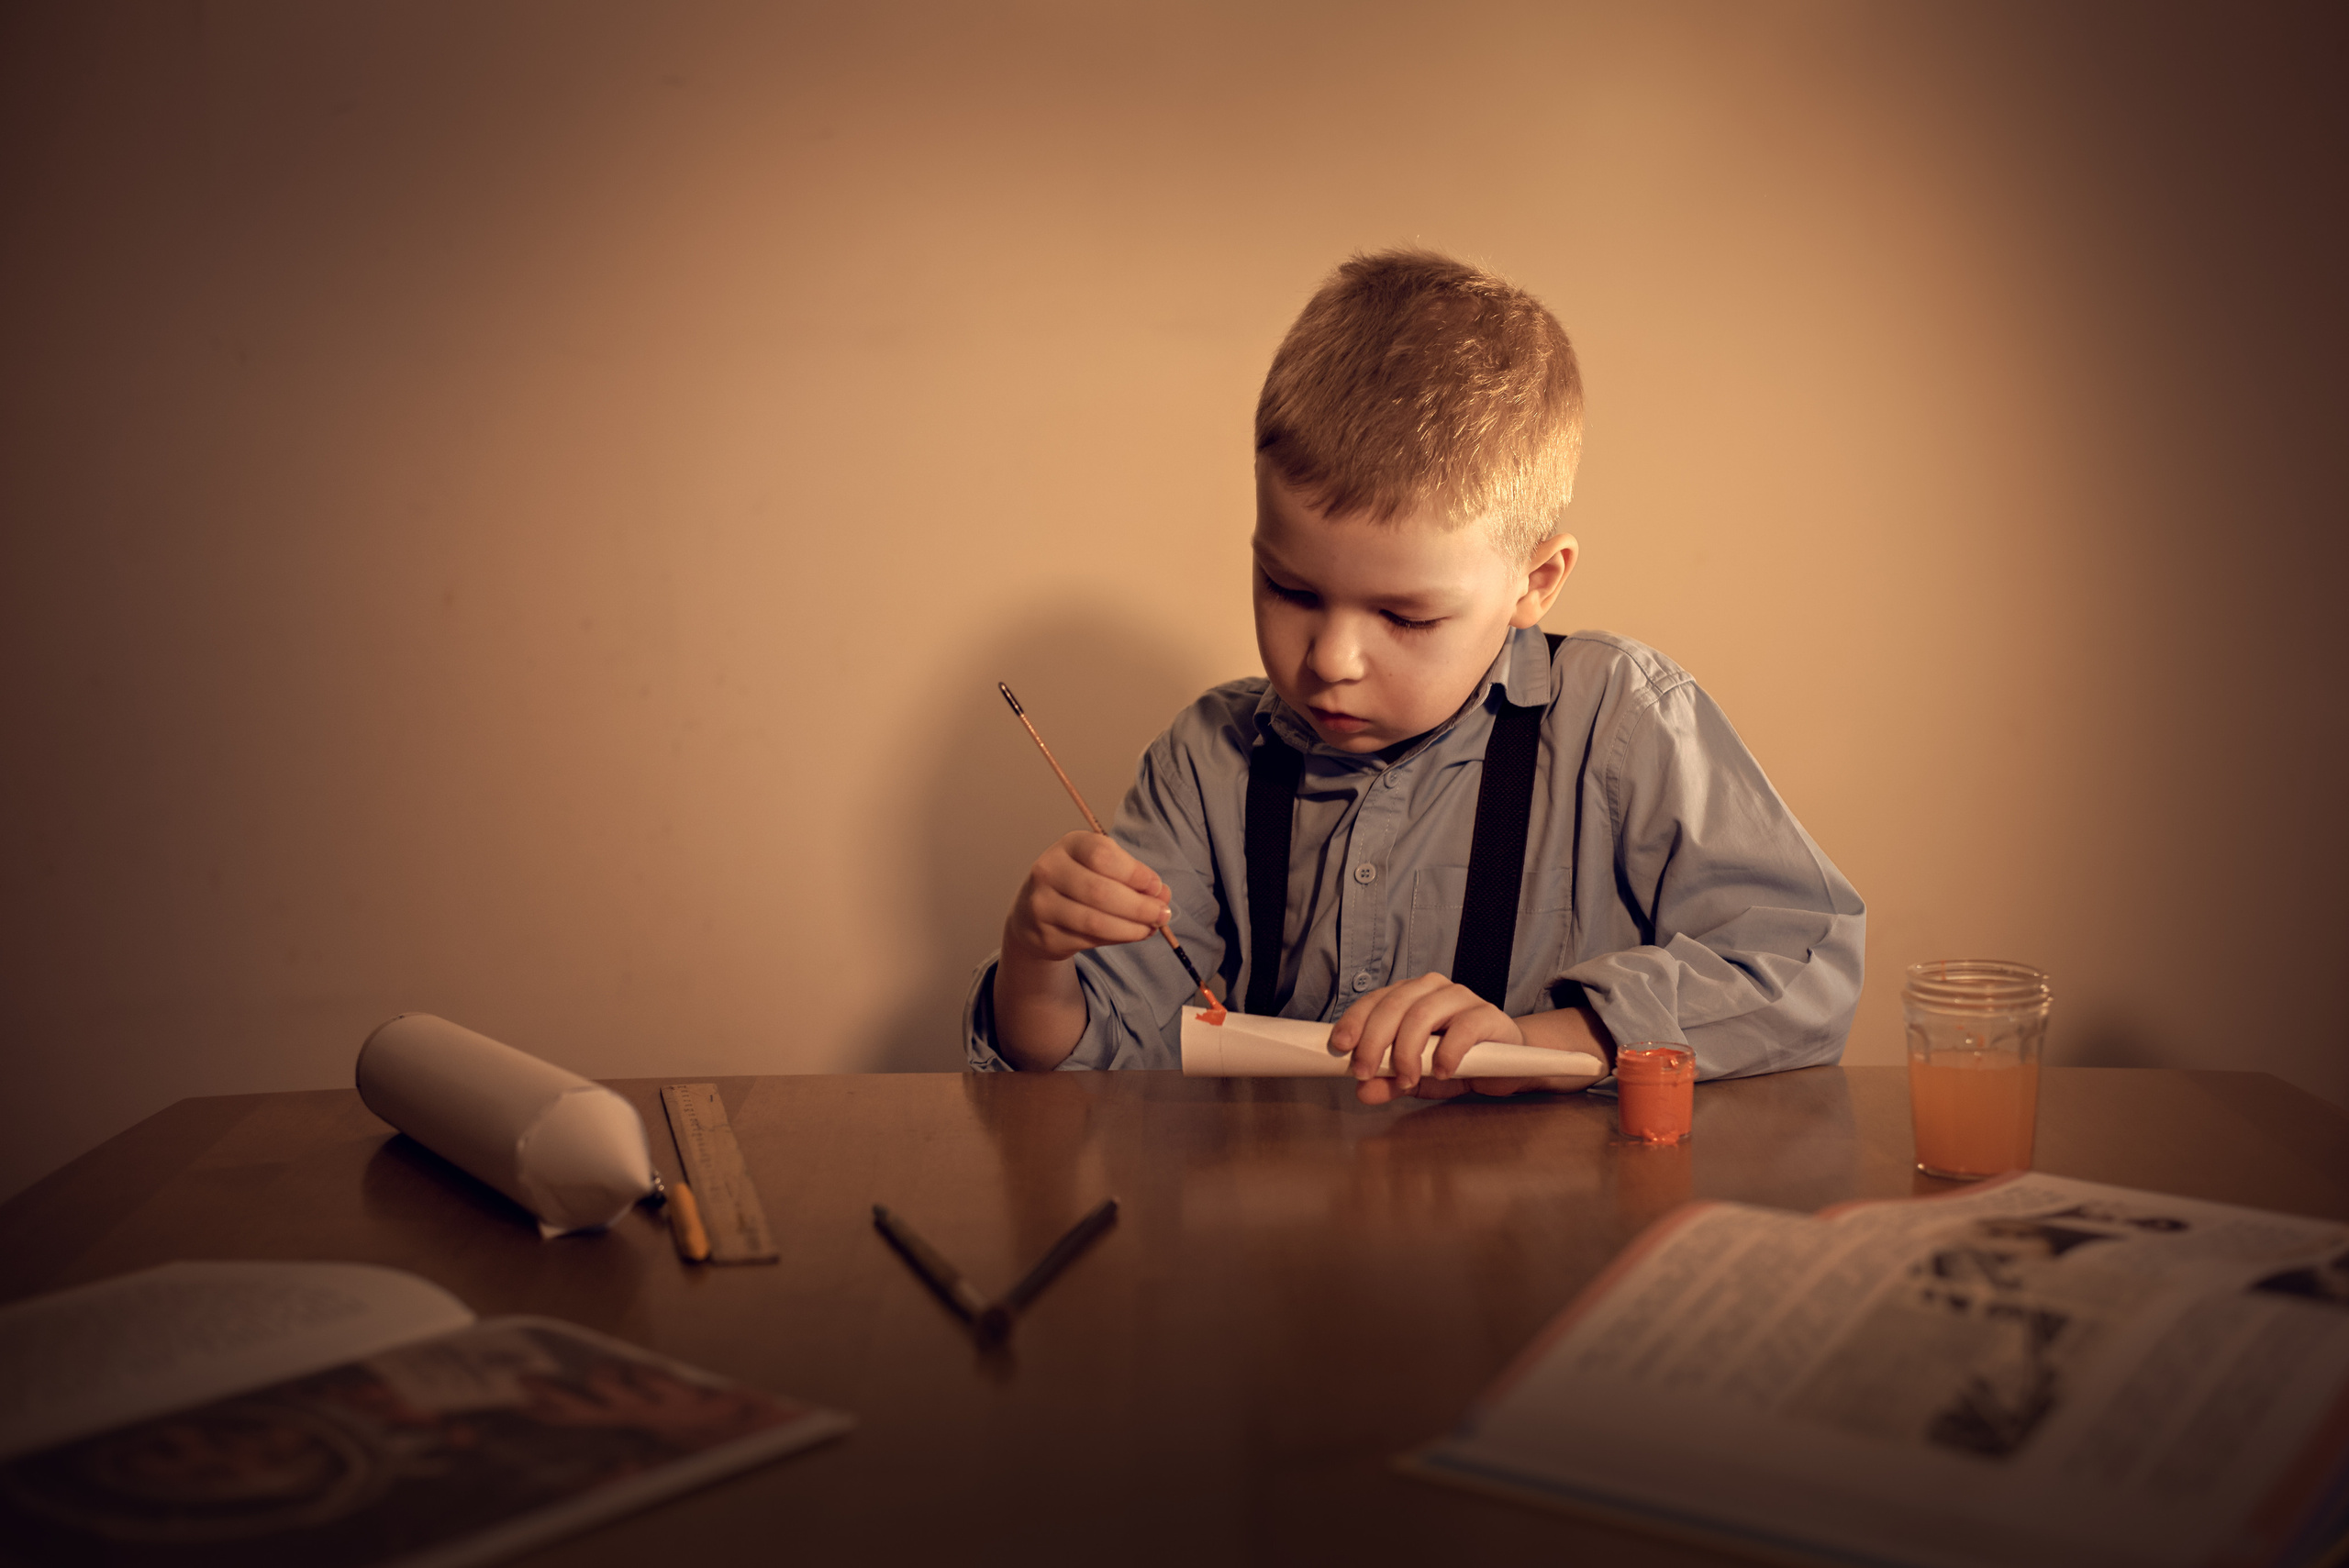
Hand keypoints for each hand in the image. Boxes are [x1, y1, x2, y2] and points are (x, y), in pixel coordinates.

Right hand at [1002, 831, 1171, 964]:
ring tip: (1151, 927)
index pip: (1102, 855)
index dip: (1134, 873)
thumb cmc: (1078, 882)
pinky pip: (1088, 940)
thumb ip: (1132, 877)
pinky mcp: (1045, 935)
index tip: (1156, 886)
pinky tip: (1131, 934)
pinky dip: (1117, 939)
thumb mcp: (1102, 868)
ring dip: (1131, 928)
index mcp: (1069, 845)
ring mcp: (1042, 905)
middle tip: (1162, 914)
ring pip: (1095, 921)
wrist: (1033, 913)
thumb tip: (1162, 895)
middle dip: (1139, 906)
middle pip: (1100, 891)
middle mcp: (1049, 871)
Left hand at [1330, 974, 1600, 1104]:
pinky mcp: (1489, 1015)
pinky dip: (1447, 1052)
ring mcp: (1462, 998)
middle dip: (1374, 1041)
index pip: (1375, 1000)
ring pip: (1423, 1014)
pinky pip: (1463, 1028)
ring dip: (1407, 1050)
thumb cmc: (1457, 1062)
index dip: (1355, 1021)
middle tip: (1366, 1072)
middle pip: (1395, 1006)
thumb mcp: (1416, 1077)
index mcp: (1410, 995)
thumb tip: (1363, 1091)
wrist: (1508, 1064)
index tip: (1341, 1047)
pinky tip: (1441, 1071)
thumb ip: (1389, 1081)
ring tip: (1406, 1078)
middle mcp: (1433, 989)